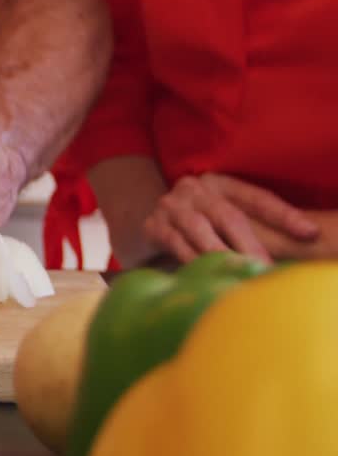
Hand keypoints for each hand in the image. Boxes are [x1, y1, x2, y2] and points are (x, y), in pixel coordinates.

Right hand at [143, 173, 318, 262]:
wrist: (147, 220)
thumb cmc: (196, 221)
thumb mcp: (224, 214)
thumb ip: (256, 222)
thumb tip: (306, 234)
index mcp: (218, 181)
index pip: (255, 197)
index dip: (283, 214)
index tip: (308, 232)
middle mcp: (193, 188)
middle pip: (227, 215)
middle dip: (250, 244)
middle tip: (266, 267)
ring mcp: (170, 206)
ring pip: (200, 230)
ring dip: (221, 254)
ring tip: (239, 272)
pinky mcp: (152, 226)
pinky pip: (176, 244)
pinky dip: (193, 260)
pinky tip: (207, 274)